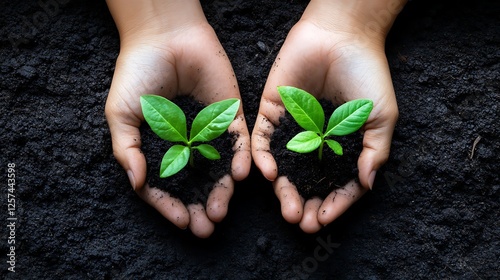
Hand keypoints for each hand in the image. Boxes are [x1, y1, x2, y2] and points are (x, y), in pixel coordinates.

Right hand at [105, 0, 250, 237]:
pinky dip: (241, 159)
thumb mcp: (120, 114)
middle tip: (207, 227)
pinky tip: (240, 176)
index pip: (167, 186)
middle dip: (202, 206)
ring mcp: (210, 132)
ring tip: (221, 210)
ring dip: (223, 191)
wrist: (164, 36)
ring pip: (221, 169)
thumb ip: (127, 150)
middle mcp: (187, 146)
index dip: (172, 206)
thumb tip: (137, 184)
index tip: (182, 222)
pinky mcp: (231, 115)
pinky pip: (239, 142)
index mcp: (160, 149)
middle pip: (197, 184)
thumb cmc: (136, 73)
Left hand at [252, 0, 403, 232]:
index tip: (324, 220)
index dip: (332, 204)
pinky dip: (263, 158)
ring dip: (283, 190)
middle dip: (303, 204)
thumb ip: (374, 150)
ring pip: (283, 167)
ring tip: (287, 209)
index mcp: (342, 148)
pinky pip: (262, 140)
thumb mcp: (382, 116)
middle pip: (306, 182)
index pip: (336, 184)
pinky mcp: (271, 112)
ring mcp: (291, 129)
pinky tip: (270, 175)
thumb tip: (366, 184)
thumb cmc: (367, 73)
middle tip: (301, 222)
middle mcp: (315, 143)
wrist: (342, 35)